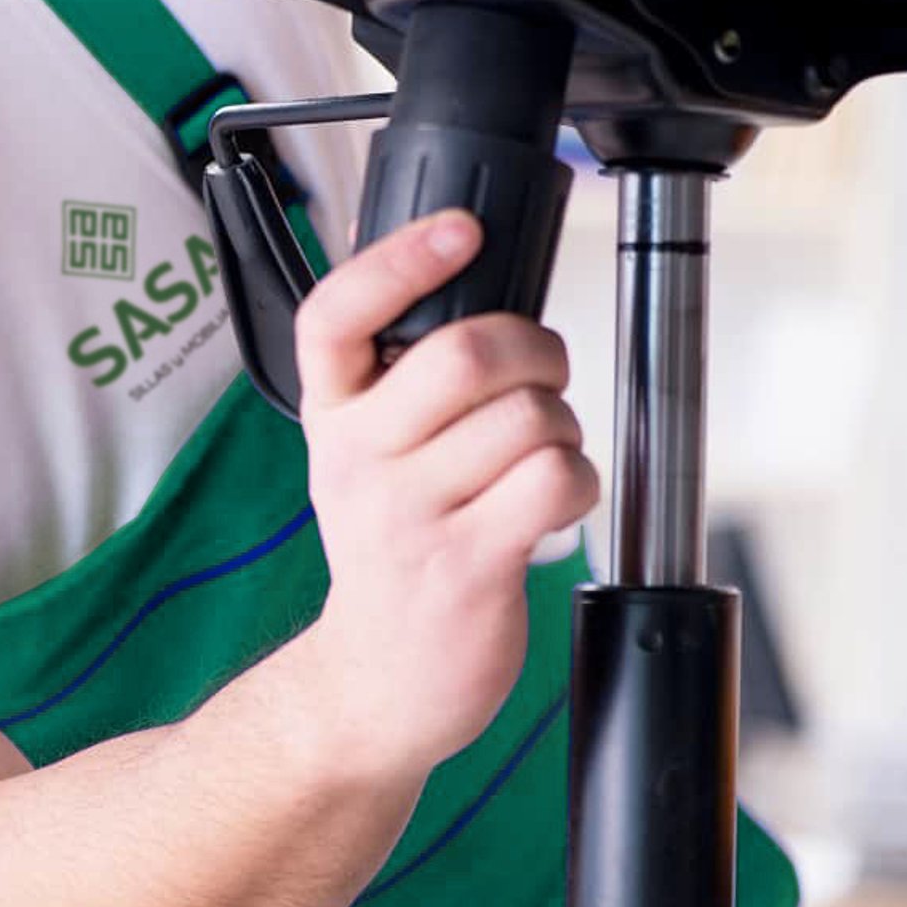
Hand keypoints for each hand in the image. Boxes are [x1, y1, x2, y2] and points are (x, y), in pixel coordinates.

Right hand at [294, 209, 597, 770]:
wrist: (378, 678)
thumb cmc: (391, 545)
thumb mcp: (360, 451)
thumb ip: (388, 372)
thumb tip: (438, 262)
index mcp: (329, 415)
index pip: (334, 315)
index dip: (398, 259)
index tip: (459, 228)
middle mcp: (357, 458)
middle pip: (463, 353)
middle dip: (535, 348)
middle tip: (538, 372)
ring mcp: (409, 514)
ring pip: (527, 416)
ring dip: (561, 425)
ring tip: (539, 453)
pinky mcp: (469, 563)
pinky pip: (555, 479)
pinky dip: (578, 478)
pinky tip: (551, 499)